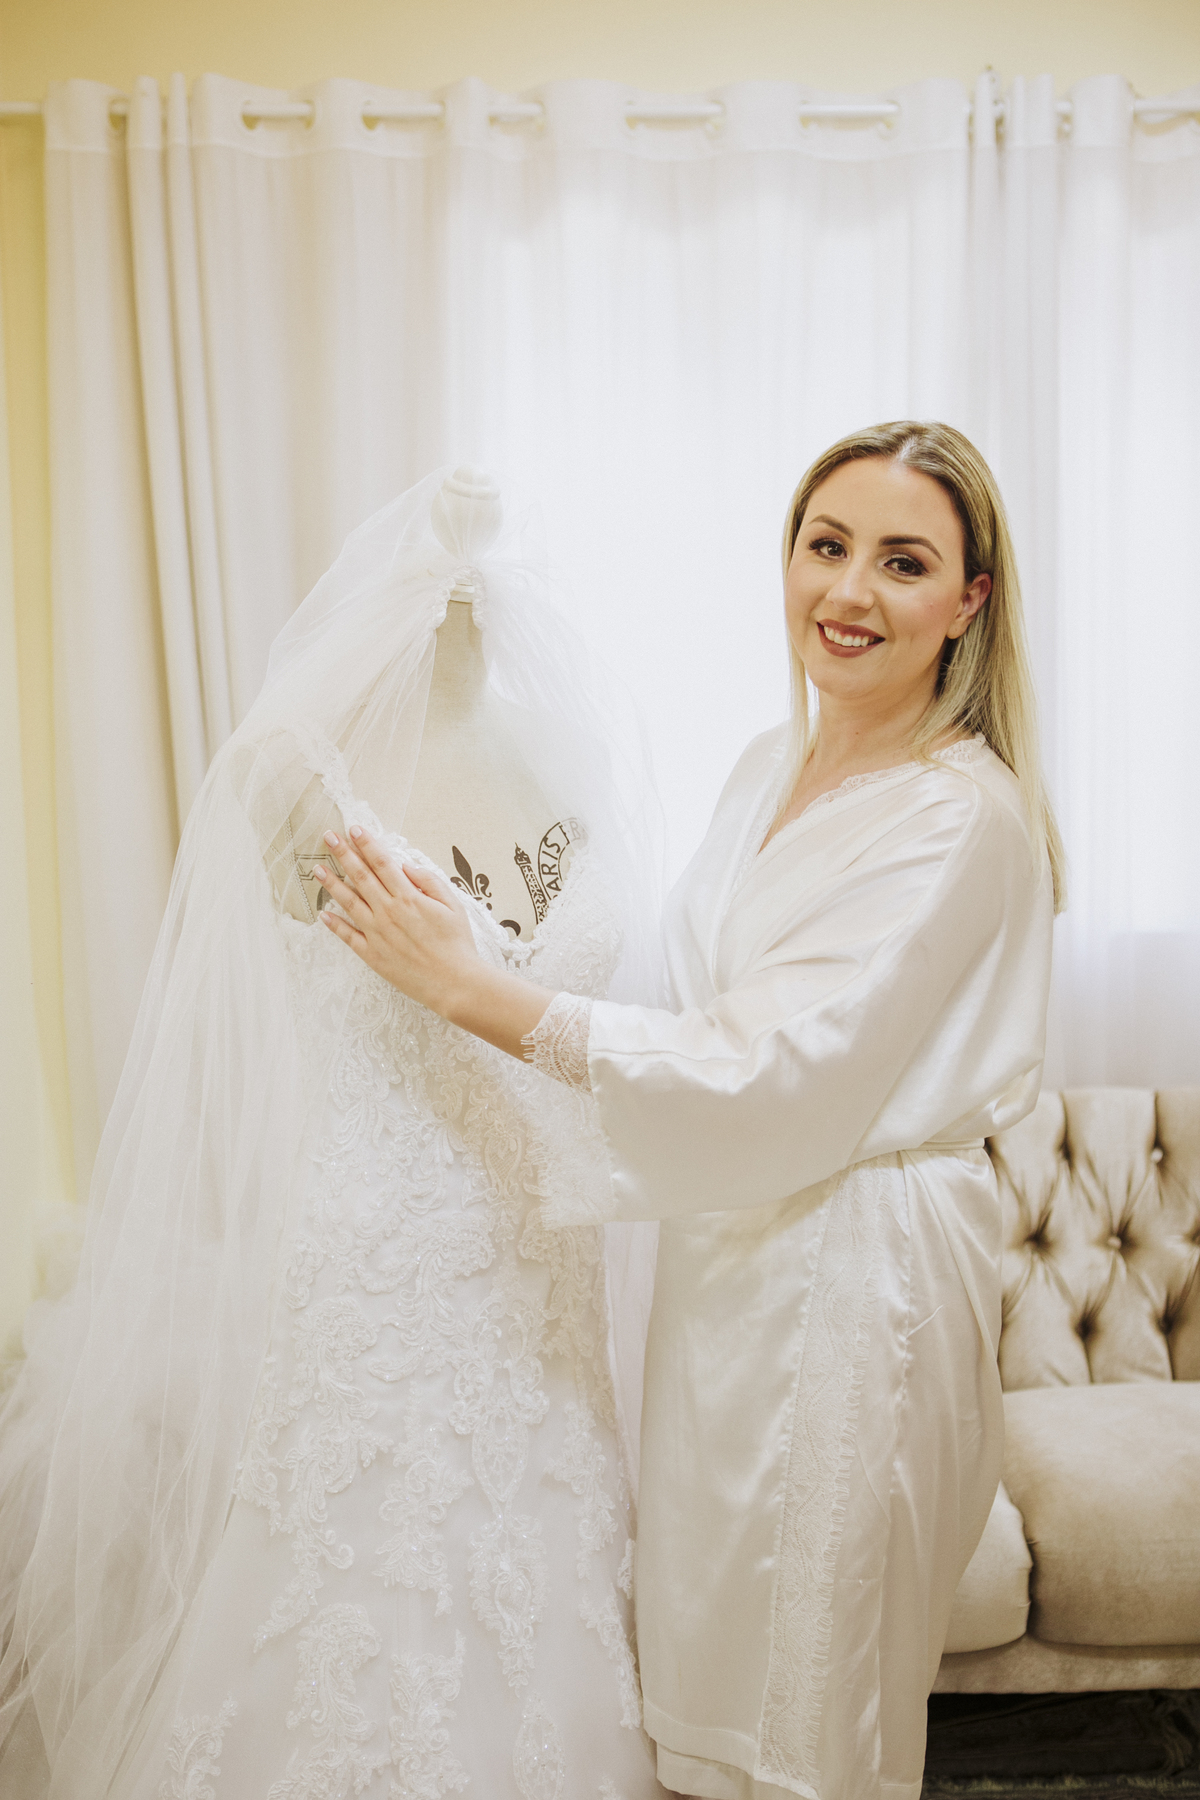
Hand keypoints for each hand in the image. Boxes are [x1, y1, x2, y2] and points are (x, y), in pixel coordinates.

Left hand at [315, 828, 480, 1016]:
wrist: (453, 982)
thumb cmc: (457, 944)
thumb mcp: (453, 905)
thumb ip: (429, 882)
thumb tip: (406, 867)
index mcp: (409, 897)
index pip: (383, 863)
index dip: (367, 844)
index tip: (354, 829)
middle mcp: (388, 912)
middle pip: (361, 876)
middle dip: (343, 854)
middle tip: (329, 837)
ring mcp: (377, 933)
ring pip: (349, 902)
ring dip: (332, 883)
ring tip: (318, 869)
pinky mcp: (372, 954)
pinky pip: (348, 936)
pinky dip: (334, 924)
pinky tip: (323, 914)